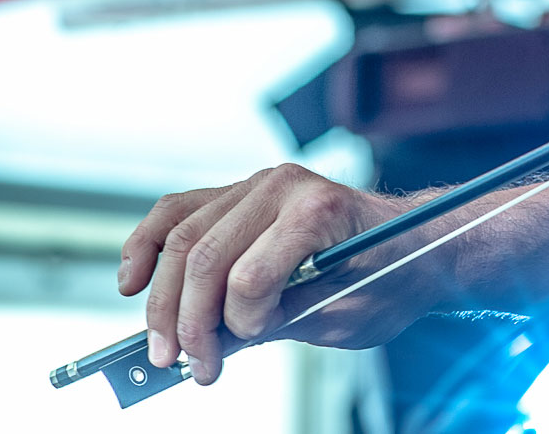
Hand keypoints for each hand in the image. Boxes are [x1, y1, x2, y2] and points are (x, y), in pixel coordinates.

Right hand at [119, 163, 451, 383]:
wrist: (417, 240)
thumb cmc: (392, 274)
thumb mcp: (345, 314)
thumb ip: (279, 323)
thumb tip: (215, 342)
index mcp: (321, 211)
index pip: (250, 277)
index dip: (240, 324)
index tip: (241, 350)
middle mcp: (285, 186)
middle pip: (206, 258)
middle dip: (188, 322)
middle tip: (186, 366)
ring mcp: (260, 183)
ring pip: (182, 238)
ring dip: (162, 298)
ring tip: (162, 345)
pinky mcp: (241, 192)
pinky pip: (180, 212)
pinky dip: (148, 244)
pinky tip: (132, 280)